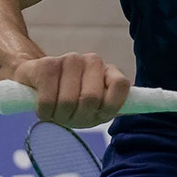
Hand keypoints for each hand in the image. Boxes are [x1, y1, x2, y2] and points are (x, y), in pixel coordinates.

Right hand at [9, 52, 128, 127]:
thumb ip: (112, 106)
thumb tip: (141, 105)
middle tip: (69, 116)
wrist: (35, 85)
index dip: (108, 107)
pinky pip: (49, 99)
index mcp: (108, 73)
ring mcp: (70, 59)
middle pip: (91, 98)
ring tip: (55, 111)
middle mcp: (92, 61)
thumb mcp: (94, 110)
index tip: (96, 114)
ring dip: (59, 115)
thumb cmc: (69, 102)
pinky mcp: (47, 64)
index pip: (121, 86)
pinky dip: (45, 111)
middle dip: (77, 116)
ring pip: (69, 100)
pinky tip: (43, 108)